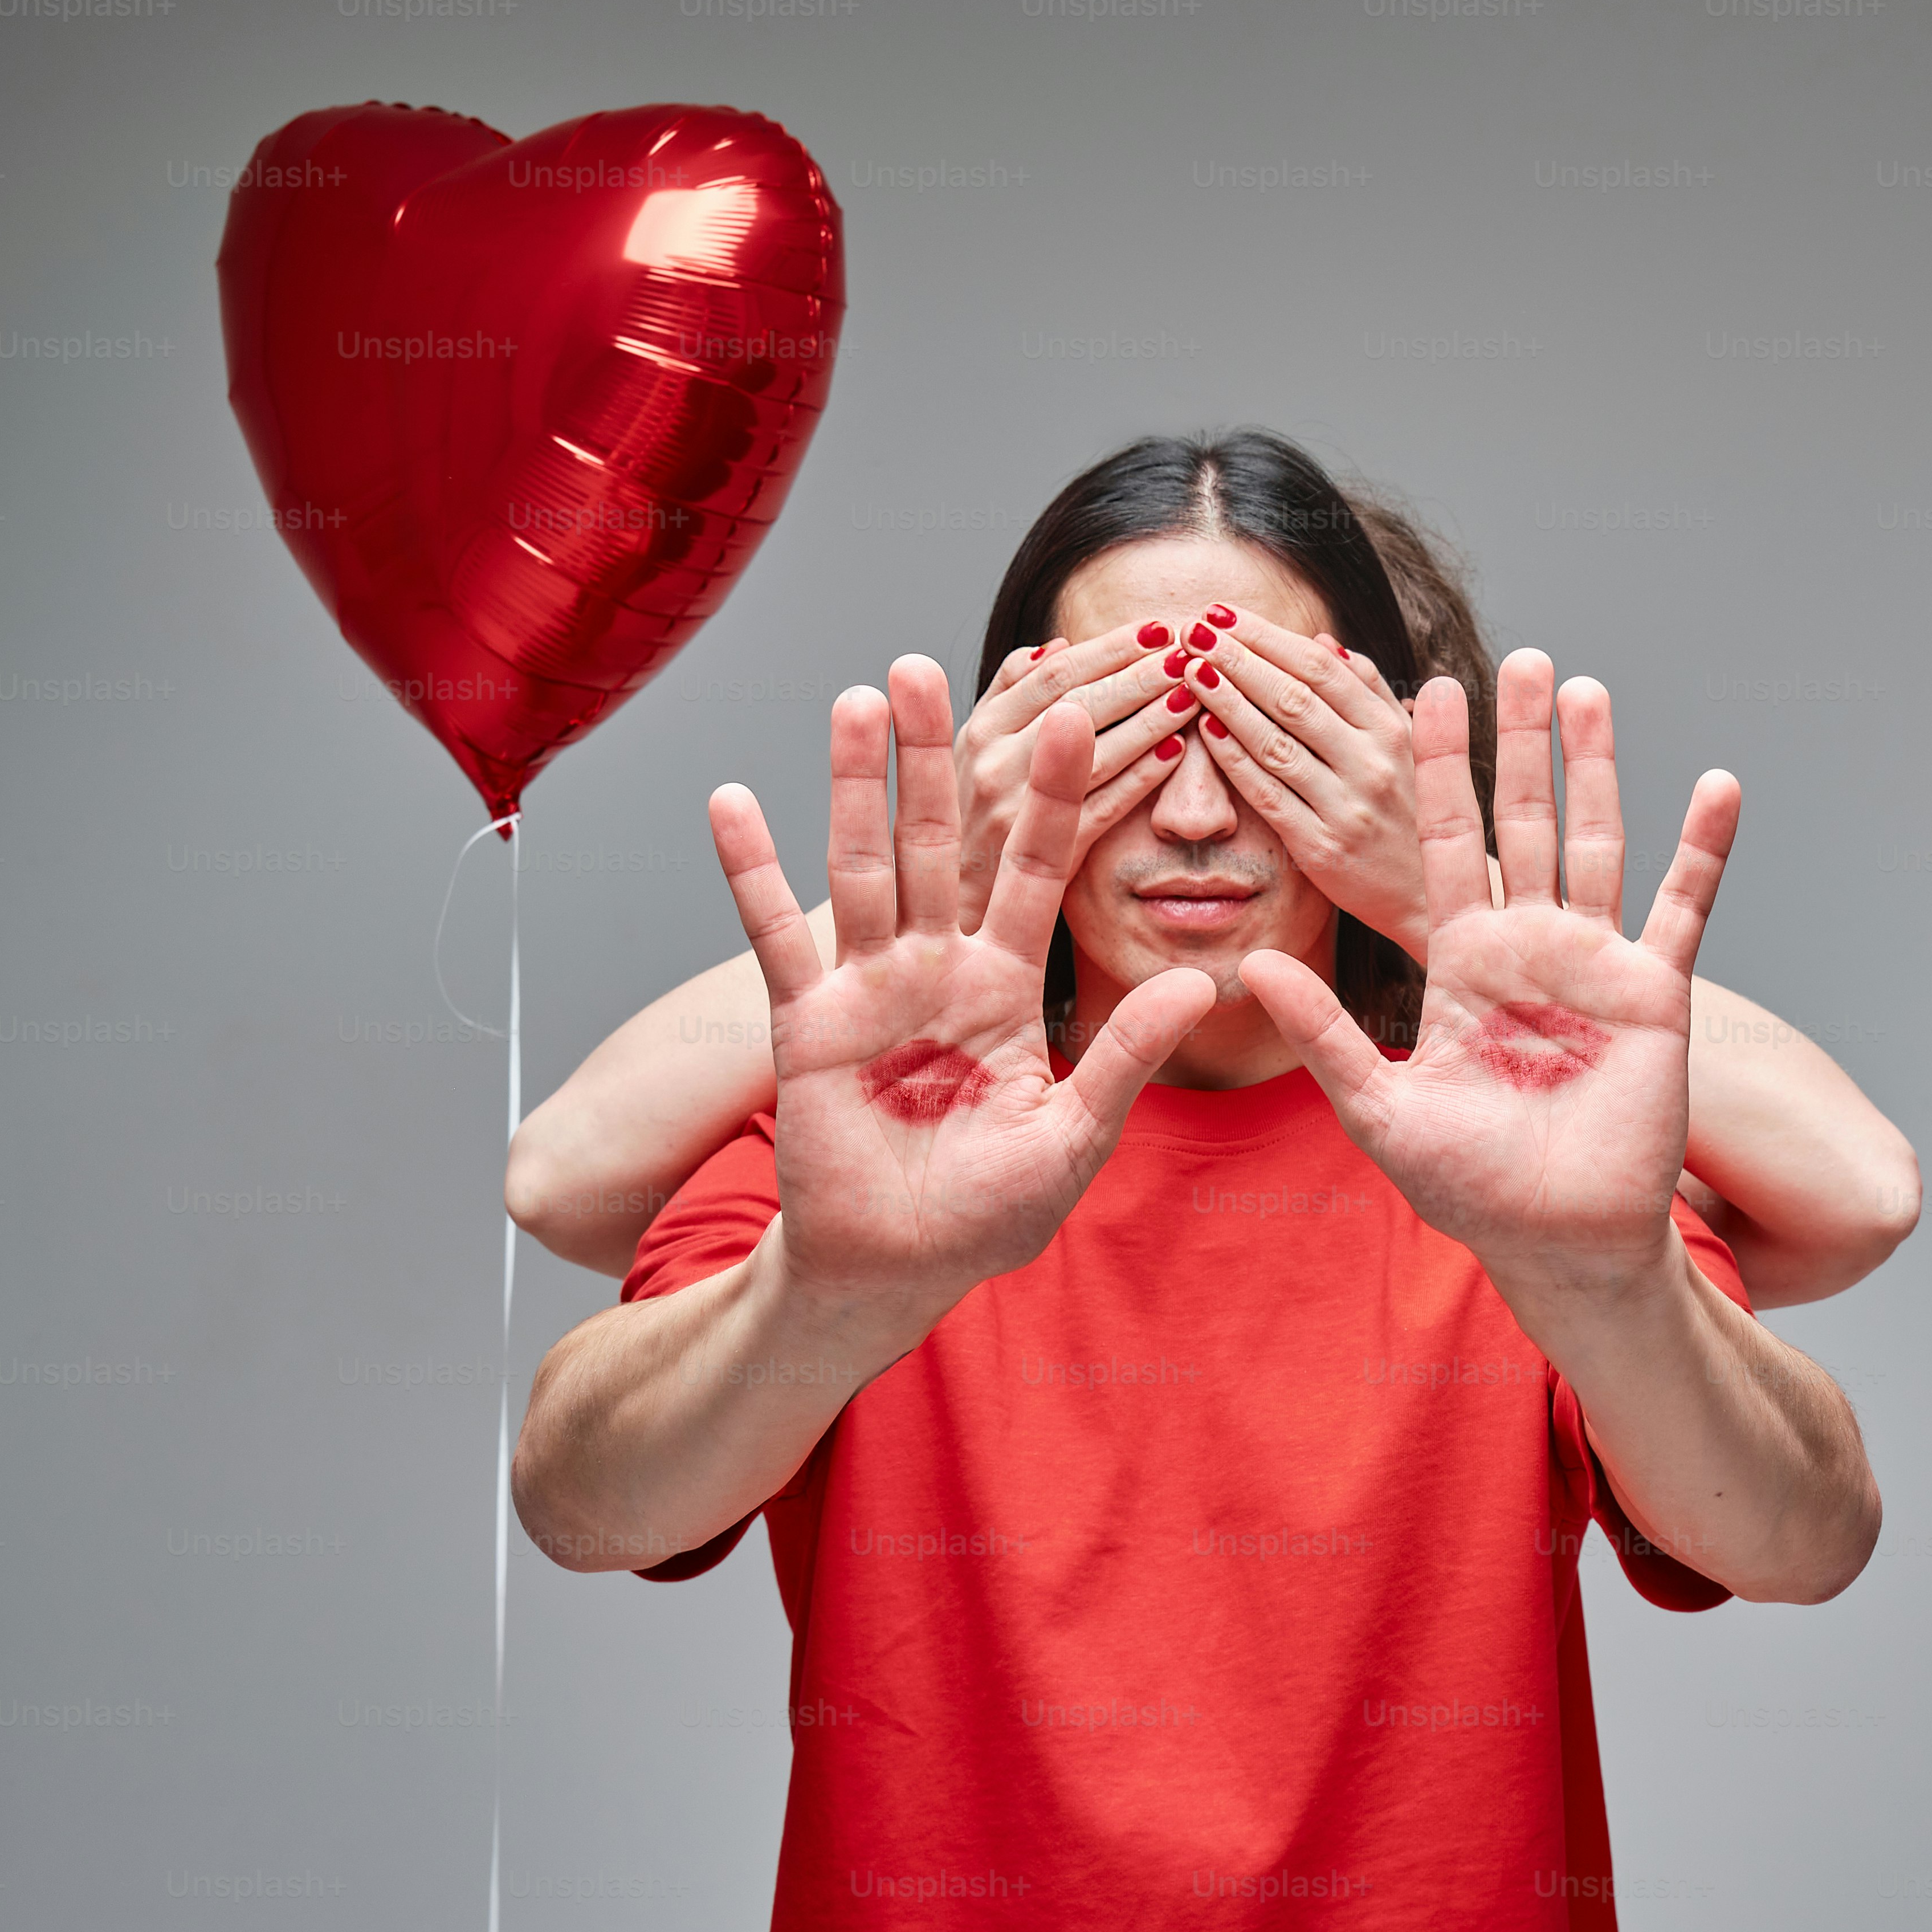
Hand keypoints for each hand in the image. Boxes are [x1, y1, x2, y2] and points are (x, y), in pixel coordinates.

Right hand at [709, 655, 1215, 1323]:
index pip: (1040, 867)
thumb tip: (1199, 980)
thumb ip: (1127, 1053)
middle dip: (941, 755)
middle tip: (934, 666)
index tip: (1085, 715)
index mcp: (1009, 983)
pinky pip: (777, 935)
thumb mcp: (1075, 1133)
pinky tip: (732, 800)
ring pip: (865, 864)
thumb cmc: (991, 1209)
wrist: (900, 1266)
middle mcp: (939, 966)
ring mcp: (870, 986)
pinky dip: (751, 871)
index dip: (1064, 795)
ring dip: (855, 783)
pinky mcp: (808, 1021)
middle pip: (944, 840)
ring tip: (856, 699)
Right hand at [947, 628, 1199, 928]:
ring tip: (1192, 691)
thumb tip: (1057, 644)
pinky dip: (1141, 777)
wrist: (953, 905)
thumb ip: (1009, 692)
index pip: (1055, 674)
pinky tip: (1177, 754)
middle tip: (1187, 650)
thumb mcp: (972, 748)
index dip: (1109, 647)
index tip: (1156, 627)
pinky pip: (1103, 807)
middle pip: (1079, 705)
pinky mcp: (1046, 856)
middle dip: (1139, 674)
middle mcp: (993, 763)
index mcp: (980, 729)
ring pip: (1095, 753)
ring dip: (1150, 719)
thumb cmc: (971, 818)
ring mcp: (1018, 810)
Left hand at [1187, 604, 1433, 956]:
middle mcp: (1372, 763)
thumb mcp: (1406, 744)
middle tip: (1193, 631)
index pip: (1321, 668)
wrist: (1427, 893)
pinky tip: (1205, 732)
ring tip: (1189, 670)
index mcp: (1392, 729)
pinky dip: (1236, 761)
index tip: (1223, 613)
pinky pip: (1269, 796)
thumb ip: (1368, 690)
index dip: (1267, 636)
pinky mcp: (1321, 848)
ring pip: (1276, 742)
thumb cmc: (1410, 809)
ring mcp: (1346, 806)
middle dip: (1237, 658)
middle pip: (1294, 697)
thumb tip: (1322, 642)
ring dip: (1227, 702)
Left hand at [1238, 649, 1736, 1295]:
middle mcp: (1528, 947)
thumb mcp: (1379, 1105)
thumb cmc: (1469, 1187)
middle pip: (1521, 821)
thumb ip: (1323, 1030)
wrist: (1557, 1240)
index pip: (1442, 843)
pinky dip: (1704, 847)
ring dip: (1595, 768)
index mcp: (1460, 962)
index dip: (1436, 769)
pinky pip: (1684, 907)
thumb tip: (1250, 962)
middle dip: (1518, 741)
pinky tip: (1718, 784)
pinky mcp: (1653, 992)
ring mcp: (1594, 964)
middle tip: (1519, 659)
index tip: (1422, 691)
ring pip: (1595, 841)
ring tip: (1589, 689)